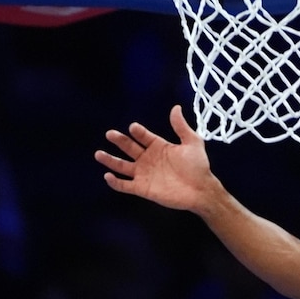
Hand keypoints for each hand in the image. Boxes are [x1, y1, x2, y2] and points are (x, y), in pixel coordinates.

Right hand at [94, 105, 219, 211]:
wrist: (201, 190)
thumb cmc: (198, 166)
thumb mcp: (192, 143)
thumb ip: (181, 127)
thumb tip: (175, 108)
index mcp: (159, 147)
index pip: (144, 137)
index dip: (138, 132)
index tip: (133, 127)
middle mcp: (148, 159)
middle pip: (129, 148)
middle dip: (119, 141)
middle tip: (110, 134)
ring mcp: (144, 174)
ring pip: (122, 166)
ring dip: (110, 160)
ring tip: (98, 154)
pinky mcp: (142, 188)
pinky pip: (125, 185)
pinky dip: (115, 182)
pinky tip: (108, 176)